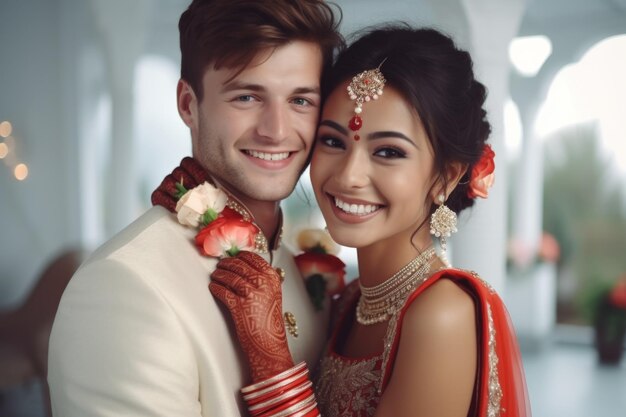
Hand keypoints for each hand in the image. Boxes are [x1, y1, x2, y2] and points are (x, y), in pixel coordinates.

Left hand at [209, 251, 293, 381]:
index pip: (253, 258)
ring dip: (219, 274)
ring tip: (215, 275)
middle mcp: (263, 283)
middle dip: (227, 263)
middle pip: (240, 265)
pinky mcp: (239, 305)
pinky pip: (223, 291)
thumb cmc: (269, 322)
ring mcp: (251, 293)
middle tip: (220, 265)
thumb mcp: (271, 295)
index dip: (239, 256)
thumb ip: (261, 280)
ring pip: (230, 276)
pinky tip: (213, 287)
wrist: (269, 344)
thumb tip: (243, 268)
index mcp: (272, 278)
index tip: (232, 256)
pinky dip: (216, 288)